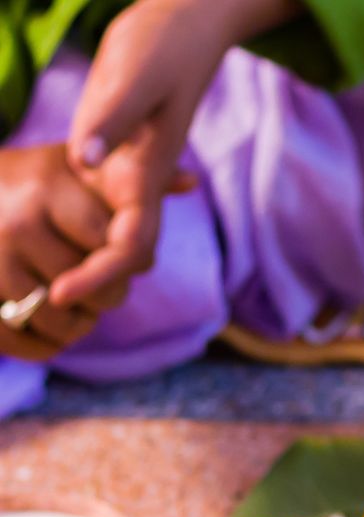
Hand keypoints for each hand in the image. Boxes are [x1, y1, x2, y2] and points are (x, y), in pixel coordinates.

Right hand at [0, 144, 128, 359]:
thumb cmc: (27, 182)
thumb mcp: (72, 167)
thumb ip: (128, 179)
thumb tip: (191, 182)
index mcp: (50, 186)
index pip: (115, 246)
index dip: (125, 264)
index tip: (123, 265)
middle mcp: (19, 219)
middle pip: (93, 286)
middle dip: (107, 299)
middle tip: (105, 298)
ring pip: (59, 316)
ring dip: (76, 327)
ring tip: (80, 318)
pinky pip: (17, 336)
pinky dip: (41, 346)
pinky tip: (51, 338)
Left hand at [53, 0, 293, 307]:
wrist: (185, 28)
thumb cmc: (163, 47)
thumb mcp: (133, 77)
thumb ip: (110, 121)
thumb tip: (84, 161)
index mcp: (149, 175)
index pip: (131, 246)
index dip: (98, 275)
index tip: (61, 293)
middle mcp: (142, 185)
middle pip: (123, 256)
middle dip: (88, 285)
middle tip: (35, 301)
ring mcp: (130, 177)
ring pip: (113, 242)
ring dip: (82, 268)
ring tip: (36, 287)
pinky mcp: (117, 163)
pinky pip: (101, 216)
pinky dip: (80, 239)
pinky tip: (50, 247)